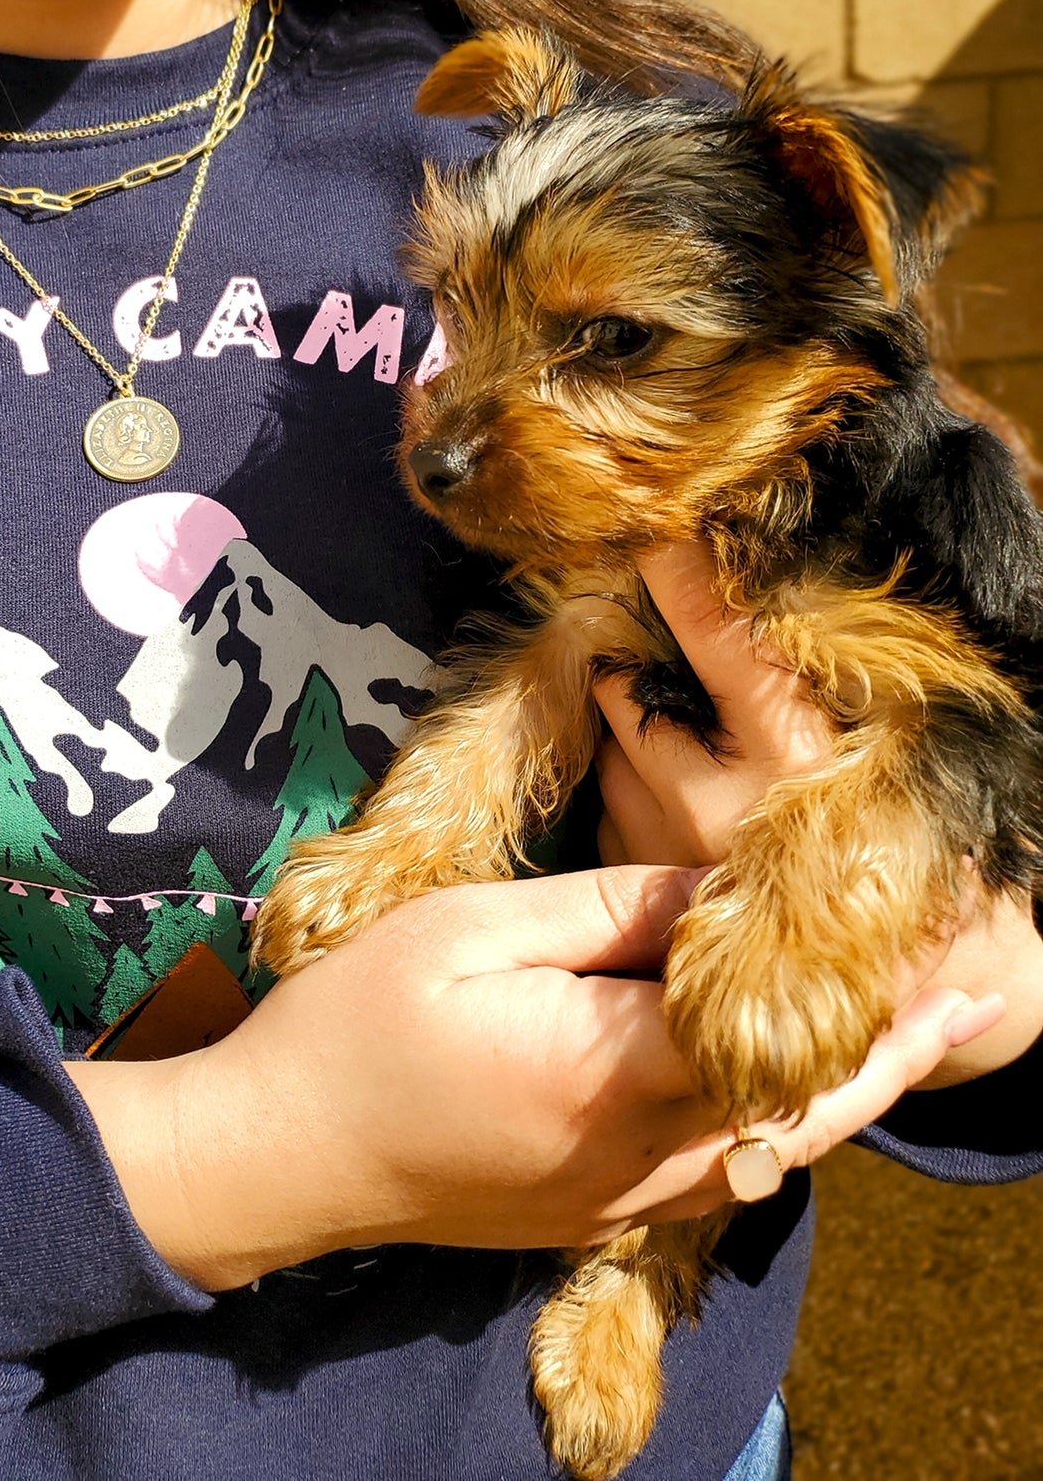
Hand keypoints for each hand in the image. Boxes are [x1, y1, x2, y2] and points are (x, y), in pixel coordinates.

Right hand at [68, 866, 999, 1289]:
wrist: (283, 1155)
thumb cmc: (358, 1023)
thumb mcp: (469, 930)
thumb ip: (602, 910)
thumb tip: (707, 888)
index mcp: (607, 1072)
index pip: (771, 1025)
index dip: (855, 978)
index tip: (918, 930)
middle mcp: (634, 1157)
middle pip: (801, 1105)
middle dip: (892, 1045)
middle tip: (965, 991)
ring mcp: (618, 1202)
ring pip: (772, 1153)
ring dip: (848, 1091)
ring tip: (910, 1032)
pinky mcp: (593, 1218)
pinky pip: (717, 1177)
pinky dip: (776, 1127)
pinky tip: (788, 1085)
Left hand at [593, 541, 1041, 1085]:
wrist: (893, 974)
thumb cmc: (891, 834)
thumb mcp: (873, 748)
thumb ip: (804, 681)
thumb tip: (736, 581)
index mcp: (796, 761)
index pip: (725, 645)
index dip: (684, 579)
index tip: (652, 525)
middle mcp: (720, 810)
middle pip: (628, 690)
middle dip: (632, 662)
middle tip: (653, 650)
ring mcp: (666, 857)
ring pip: (610, 750)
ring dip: (633, 735)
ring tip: (691, 749)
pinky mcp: (635, 893)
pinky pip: (605, 810)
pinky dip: (629, 794)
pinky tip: (677, 807)